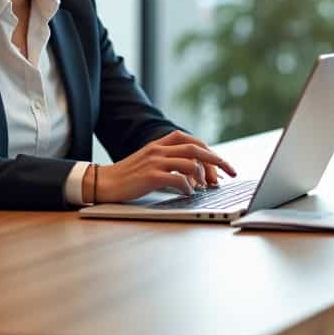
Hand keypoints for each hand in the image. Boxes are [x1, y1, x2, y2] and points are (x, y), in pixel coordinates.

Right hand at [94, 130, 236, 201]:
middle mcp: (159, 149)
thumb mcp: (150, 161)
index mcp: (160, 143)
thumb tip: (198, 171)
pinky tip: (189, 193)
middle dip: (216, 161)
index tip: (224, 165)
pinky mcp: (150, 176)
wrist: (103, 182)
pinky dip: (188, 187)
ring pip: (190, 162)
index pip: (192, 141)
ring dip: (202, 176)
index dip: (211, 151)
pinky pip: (177, 179)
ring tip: (205, 187)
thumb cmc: (129, 176)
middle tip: (229, 173)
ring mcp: (155, 161)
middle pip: (196, 149)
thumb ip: (170, 160)